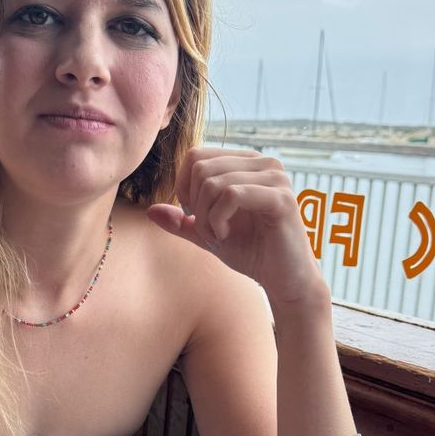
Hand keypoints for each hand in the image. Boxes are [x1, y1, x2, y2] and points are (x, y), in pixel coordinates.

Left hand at [147, 147, 327, 308]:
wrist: (284, 280)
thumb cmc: (251, 253)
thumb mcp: (208, 234)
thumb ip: (182, 222)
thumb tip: (150, 211)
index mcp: (246, 162)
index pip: (196, 155)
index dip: (184, 187)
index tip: (196, 217)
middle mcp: (263, 162)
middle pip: (201, 168)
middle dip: (195, 206)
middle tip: (208, 233)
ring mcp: (275, 177)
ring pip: (213, 182)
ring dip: (205, 218)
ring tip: (217, 238)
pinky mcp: (281, 197)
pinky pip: (231, 194)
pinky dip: (217, 220)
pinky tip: (225, 237)